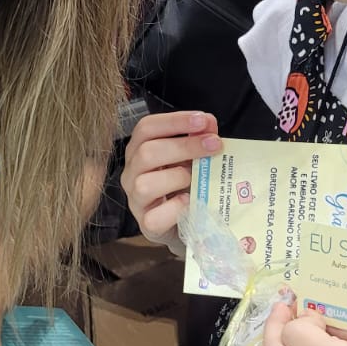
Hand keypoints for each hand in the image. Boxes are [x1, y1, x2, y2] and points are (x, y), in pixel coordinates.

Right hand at [120, 111, 219, 254]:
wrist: (184, 223)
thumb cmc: (184, 184)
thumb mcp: (190, 159)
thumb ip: (198, 141)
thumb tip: (210, 126)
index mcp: (139, 150)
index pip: (146, 128)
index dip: (174, 121)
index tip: (203, 120)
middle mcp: (132, 173)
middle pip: (147, 152)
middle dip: (184, 146)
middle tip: (214, 145)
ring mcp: (136, 200)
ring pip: (146, 184)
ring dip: (178, 177)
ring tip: (199, 178)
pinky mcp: (147, 225)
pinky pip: (156, 217)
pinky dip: (176, 208)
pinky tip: (191, 201)